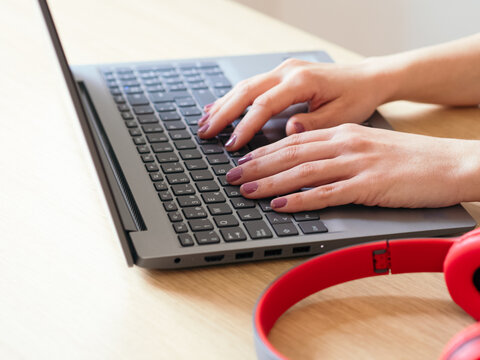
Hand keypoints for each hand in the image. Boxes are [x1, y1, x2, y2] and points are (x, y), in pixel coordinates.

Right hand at [198, 58, 390, 150]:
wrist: (368, 77)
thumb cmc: (357, 97)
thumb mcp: (341, 116)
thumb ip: (313, 123)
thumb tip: (288, 130)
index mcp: (301, 81)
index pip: (263, 105)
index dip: (245, 126)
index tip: (232, 145)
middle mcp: (288, 71)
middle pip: (246, 91)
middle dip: (223, 114)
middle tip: (205, 133)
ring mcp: (284, 70)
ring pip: (245, 86)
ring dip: (223, 104)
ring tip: (204, 122)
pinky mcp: (283, 74)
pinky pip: (252, 85)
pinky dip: (234, 98)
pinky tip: (219, 106)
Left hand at [224, 124, 479, 211]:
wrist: (449, 163)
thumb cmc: (410, 158)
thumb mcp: (368, 146)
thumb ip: (337, 152)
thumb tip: (308, 165)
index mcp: (343, 133)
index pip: (294, 140)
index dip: (265, 151)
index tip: (243, 160)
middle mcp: (345, 144)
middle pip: (291, 154)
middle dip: (257, 166)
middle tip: (231, 176)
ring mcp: (357, 164)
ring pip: (303, 172)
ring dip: (270, 183)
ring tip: (245, 191)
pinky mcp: (369, 186)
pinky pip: (327, 193)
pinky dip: (300, 200)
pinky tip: (281, 206)